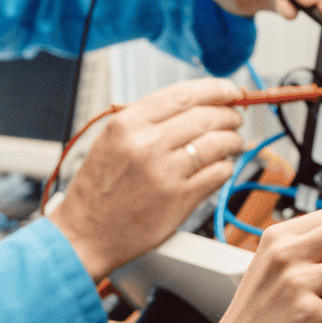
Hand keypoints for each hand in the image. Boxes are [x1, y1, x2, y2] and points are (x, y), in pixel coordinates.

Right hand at [49, 78, 245, 279]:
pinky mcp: (180, 199)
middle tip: (235, 118)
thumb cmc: (97, 189)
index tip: (229, 90)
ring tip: (234, 141)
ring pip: (218, 143)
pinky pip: (218, 173)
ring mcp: (166, 172)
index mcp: (128, 124)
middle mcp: (148, 144)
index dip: (215, 89)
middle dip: (228, 115)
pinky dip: (226, 167)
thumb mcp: (110, 140)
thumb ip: (146, 120)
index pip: (183, 94)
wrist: (86, 233)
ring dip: (233, 140)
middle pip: (205, 116)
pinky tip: (221, 166)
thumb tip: (191, 104)